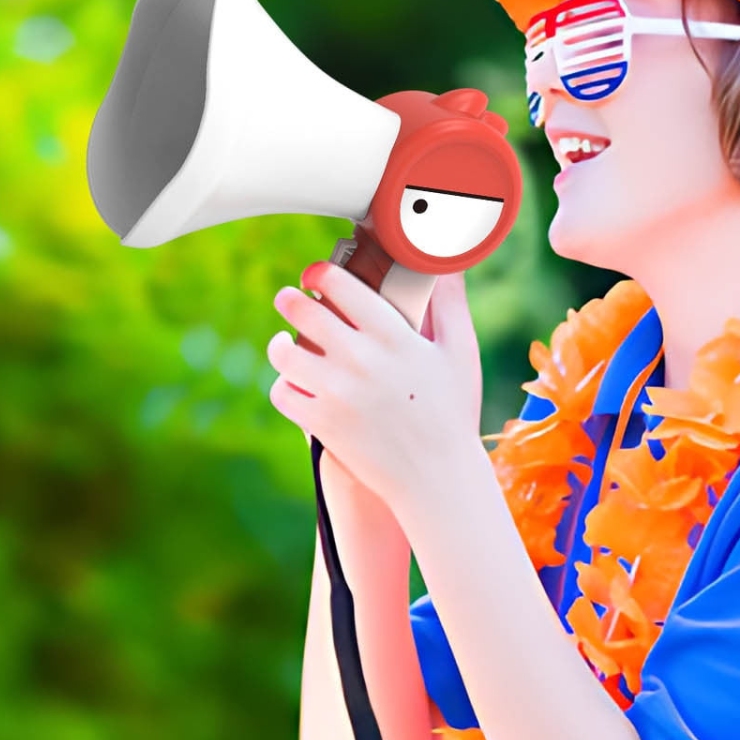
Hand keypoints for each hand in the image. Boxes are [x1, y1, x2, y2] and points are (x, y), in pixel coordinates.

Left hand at [267, 261, 483, 506]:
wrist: (438, 477)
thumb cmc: (452, 411)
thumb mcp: (460, 352)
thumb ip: (450, 303)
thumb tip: (448, 261)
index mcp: (393, 336)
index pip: (340, 286)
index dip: (319, 273)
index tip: (315, 275)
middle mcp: (360, 360)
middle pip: (303, 311)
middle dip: (289, 299)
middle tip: (289, 298)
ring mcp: (337, 393)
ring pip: (284, 352)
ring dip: (280, 342)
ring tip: (284, 340)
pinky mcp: (322, 424)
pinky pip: (282, 392)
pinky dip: (282, 383)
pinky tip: (293, 379)